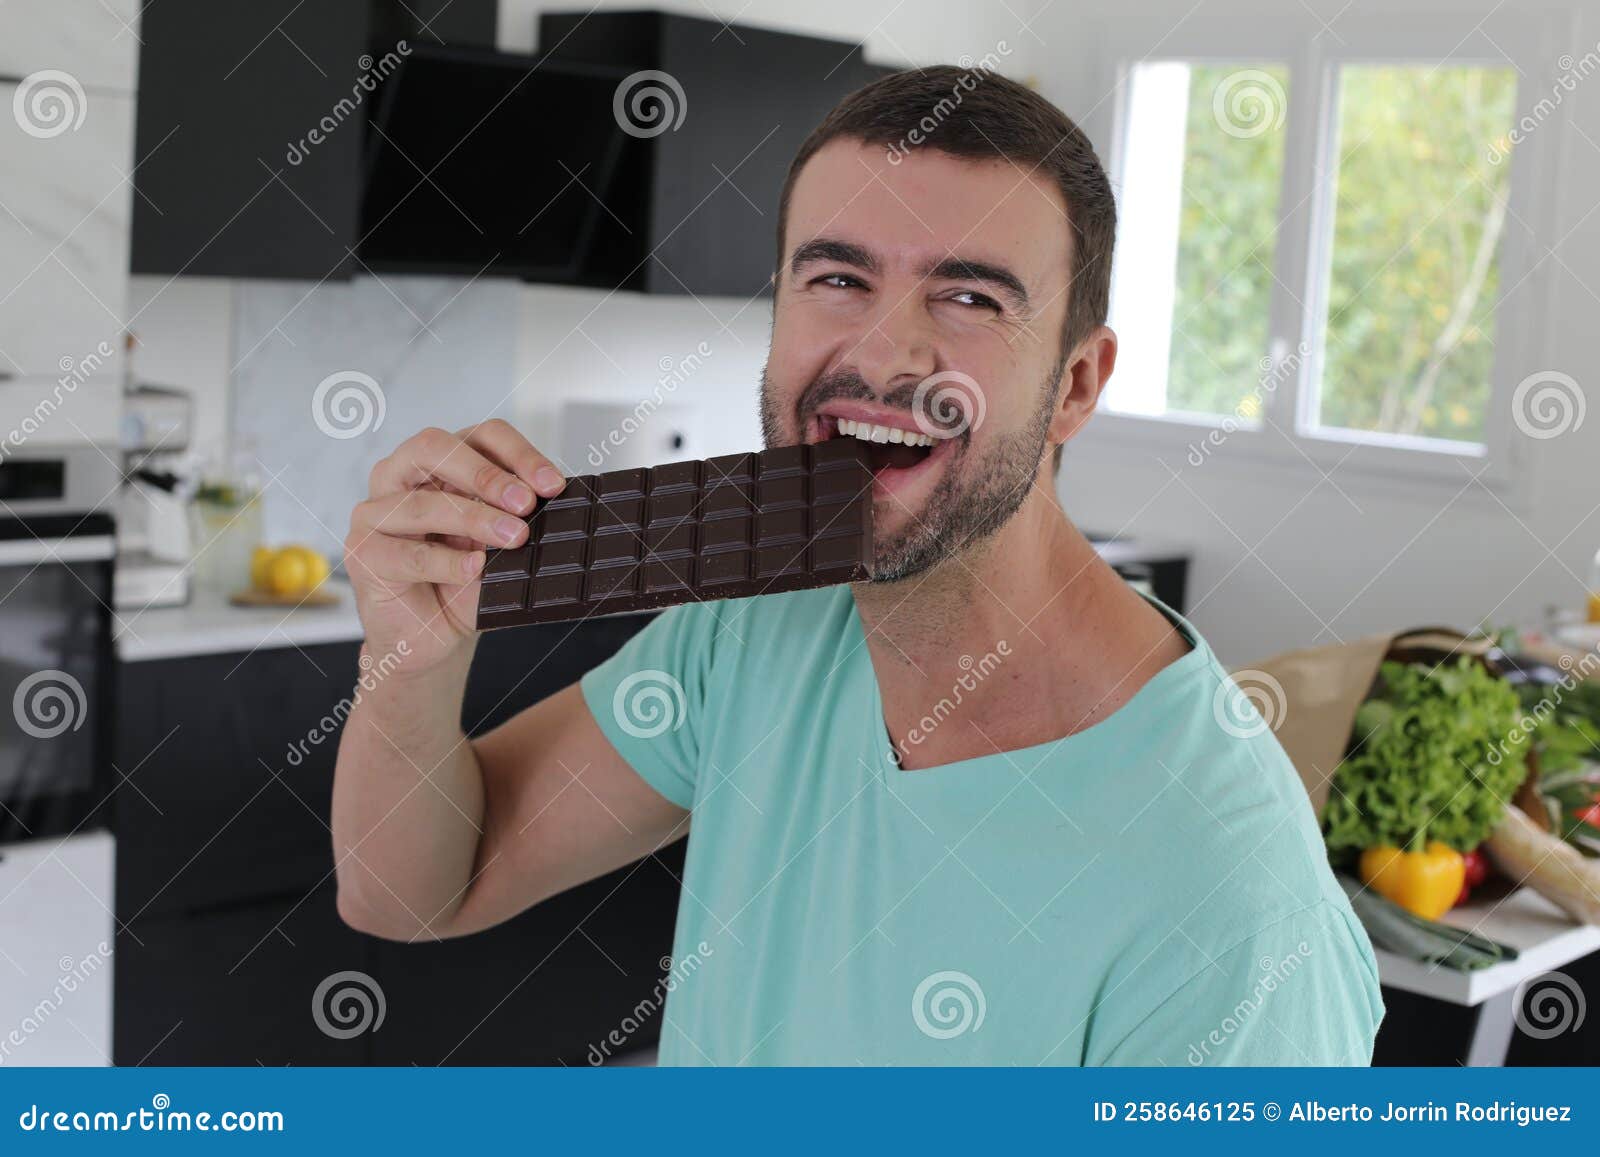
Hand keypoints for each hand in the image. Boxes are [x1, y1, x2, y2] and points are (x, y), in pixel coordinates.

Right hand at [343, 420, 564, 670]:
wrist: (430, 639)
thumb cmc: (462, 585)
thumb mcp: (499, 546)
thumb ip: (516, 520)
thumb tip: (554, 505)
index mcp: (439, 464)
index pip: (480, 436)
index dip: (518, 454)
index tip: (552, 484)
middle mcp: (400, 477)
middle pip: (436, 448)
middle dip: (486, 474)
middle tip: (526, 503)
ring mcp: (374, 514)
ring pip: (421, 503)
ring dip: (473, 518)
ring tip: (514, 537)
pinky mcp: (362, 554)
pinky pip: (408, 555)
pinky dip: (446, 561)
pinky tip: (475, 567)